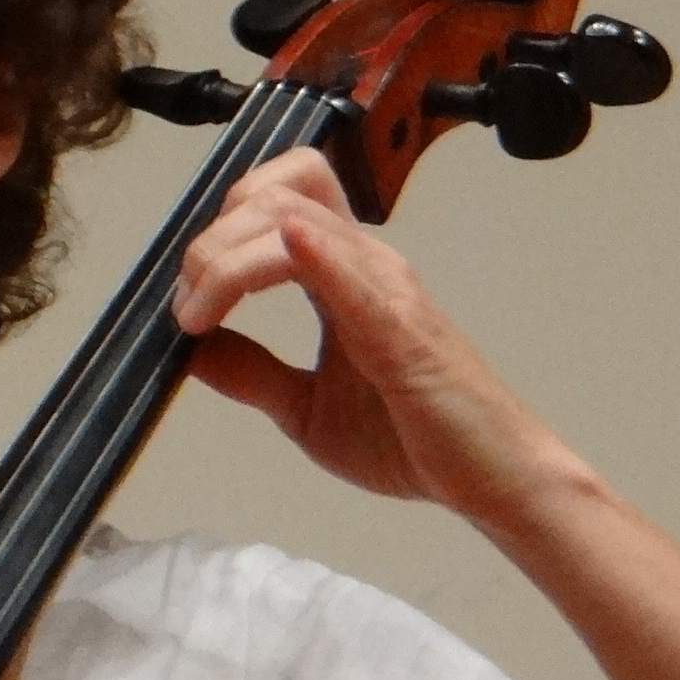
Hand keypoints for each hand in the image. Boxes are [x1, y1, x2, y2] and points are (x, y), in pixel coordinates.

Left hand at [167, 150, 576, 524]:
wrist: (491, 482)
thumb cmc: (412, 441)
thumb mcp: (303, 407)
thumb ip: (251, 372)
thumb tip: (190, 349)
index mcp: (342, 275)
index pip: (276, 200)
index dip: (216, 231)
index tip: (188, 302)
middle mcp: (365, 265)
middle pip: (272, 198)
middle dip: (208, 244)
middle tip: (188, 312)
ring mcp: (386, 289)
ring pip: (295, 222)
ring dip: (228, 260)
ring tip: (201, 317)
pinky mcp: (402, 331)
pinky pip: (354, 277)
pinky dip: (315, 254)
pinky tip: (287, 246)